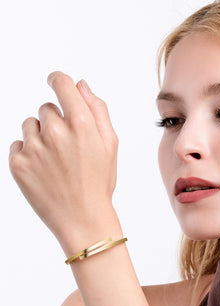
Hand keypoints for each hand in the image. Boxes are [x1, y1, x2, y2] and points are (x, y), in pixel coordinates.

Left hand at [9, 72, 118, 245]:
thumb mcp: (110, 145)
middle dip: (56, 122)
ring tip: (55, 161)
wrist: (82, 219)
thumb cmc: (98, 182)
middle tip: (68, 149)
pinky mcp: (18, 164)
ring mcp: (34, 148)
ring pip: (30, 125)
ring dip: (40, 137)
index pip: (61, 83)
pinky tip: (44, 170)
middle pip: (46, 108)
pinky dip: (28, 153)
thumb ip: (97, 110)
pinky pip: (18, 144)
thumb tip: (80, 85)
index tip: (55, 83)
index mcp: (81, 124)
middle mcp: (55, 132)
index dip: (58, 81)